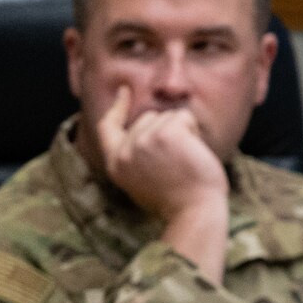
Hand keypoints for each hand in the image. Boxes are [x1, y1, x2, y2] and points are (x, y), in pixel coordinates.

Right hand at [94, 86, 229, 279]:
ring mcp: (142, 140)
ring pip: (166, 116)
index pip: (108, 127)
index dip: (117, 107)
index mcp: (114, 164)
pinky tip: (194, 153)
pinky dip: (194, 132)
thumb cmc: (176, 200)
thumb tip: (145, 127)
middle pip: (147, 118)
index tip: (125, 90)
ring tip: (185, 160)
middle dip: (167, 131)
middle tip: (178, 162)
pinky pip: (183, 117)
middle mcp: (124, 151)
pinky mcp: (165, 133)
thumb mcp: (141, 179)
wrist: (193, 212)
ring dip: (183, 132)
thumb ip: (134, 155)